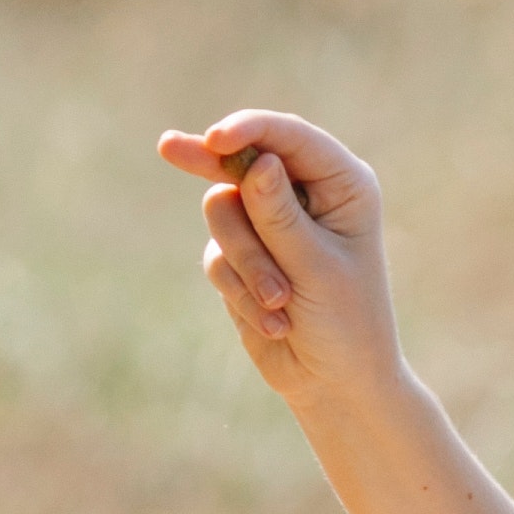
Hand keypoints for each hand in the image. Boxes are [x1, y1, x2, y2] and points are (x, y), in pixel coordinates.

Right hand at [156, 112, 402, 419]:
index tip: (215, 139)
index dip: (250, 130)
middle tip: (167, 147)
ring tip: (279, 302)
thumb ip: (280, 216)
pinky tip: (274, 321)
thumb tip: (258, 163)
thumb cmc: (345, 323)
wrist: (335, 383)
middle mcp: (305, 194)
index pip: (291, 138)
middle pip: (242, 163)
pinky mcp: (243, 255)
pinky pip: (216, 255)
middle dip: (213, 167)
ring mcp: (269, 223)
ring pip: (222, 212)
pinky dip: (239, 288)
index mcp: (341, 184)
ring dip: (244, 260)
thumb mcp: (315, 267)